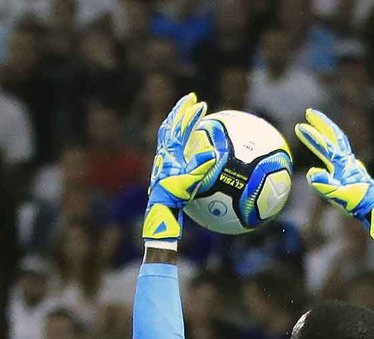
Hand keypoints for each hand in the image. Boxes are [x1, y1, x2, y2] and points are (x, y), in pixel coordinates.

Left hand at [144, 93, 218, 243]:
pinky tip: (186, 137)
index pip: (181, 128)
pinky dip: (176, 133)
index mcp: (171, 151)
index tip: (202, 104)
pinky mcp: (163, 162)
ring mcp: (162, 155)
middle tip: (191, 97)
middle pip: (171, 123)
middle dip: (181, 109)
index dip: (191, 115)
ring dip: (176, 119)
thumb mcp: (191, 181)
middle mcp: (164, 150)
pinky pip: (169, 142)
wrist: (160, 206)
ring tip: (185, 111)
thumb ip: (201, 166)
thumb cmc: (176, 195)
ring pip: (167, 131)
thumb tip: (213, 152)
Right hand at [295, 108, 373, 244]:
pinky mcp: (351, 166)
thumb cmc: (355, 202)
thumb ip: (324, 185)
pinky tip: (329, 143)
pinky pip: (340, 147)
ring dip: (328, 128)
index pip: (324, 146)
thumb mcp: (338, 195)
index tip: (299, 126)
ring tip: (318, 121)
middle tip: (309, 112)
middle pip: (334, 134)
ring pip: (338, 139)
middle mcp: (347, 159)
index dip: (311, 136)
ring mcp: (350, 161)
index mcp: (342, 164)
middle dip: (321, 122)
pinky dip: (333, 140)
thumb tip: (311, 174)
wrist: (371, 206)